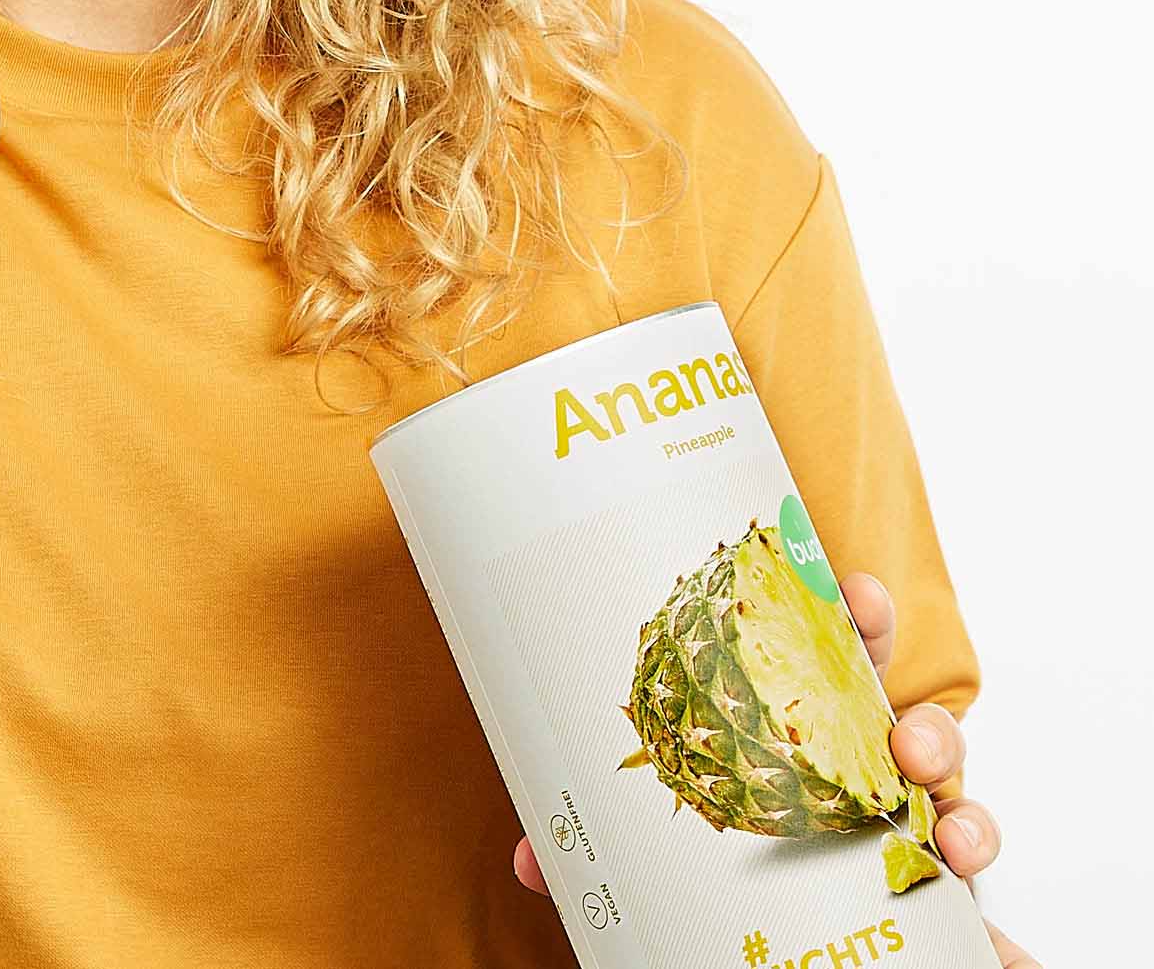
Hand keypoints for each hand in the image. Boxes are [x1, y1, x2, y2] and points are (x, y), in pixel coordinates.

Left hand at [511, 570, 1038, 966]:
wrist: (808, 962)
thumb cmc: (745, 889)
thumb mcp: (666, 852)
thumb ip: (608, 844)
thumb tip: (526, 859)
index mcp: (794, 730)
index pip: (811, 648)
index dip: (828, 603)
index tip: (834, 575)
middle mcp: (857, 758)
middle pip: (880, 676)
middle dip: (878, 639)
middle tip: (867, 623)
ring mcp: (908, 811)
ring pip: (943, 757)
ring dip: (938, 742)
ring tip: (913, 754)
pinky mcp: (948, 873)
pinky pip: (977, 846)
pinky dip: (978, 839)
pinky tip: (959, 848)